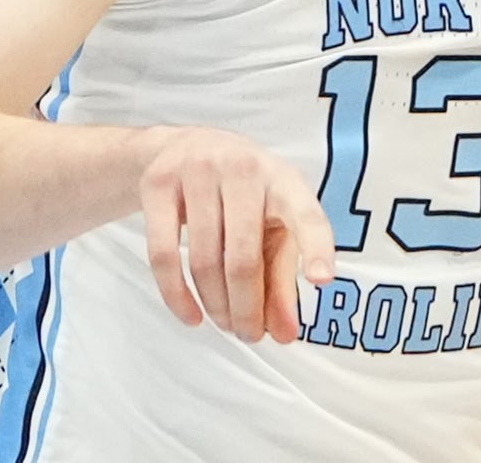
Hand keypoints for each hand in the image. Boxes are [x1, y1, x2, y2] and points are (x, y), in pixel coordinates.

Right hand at [138, 126, 335, 344]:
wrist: (183, 146)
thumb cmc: (242, 195)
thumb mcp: (270, 224)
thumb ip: (280, 280)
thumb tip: (283, 334)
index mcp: (281, 179)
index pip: (305, 214)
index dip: (316, 246)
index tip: (322, 280)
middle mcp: (242, 169)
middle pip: (244, 258)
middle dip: (247, 308)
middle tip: (249, 335)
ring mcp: (197, 172)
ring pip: (204, 260)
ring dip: (216, 305)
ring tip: (224, 324)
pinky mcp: (158, 184)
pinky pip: (163, 254)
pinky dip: (177, 295)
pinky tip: (191, 316)